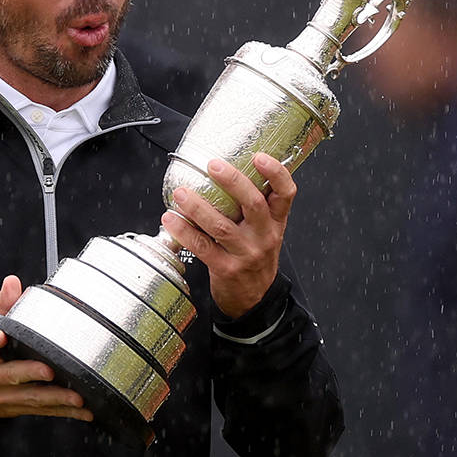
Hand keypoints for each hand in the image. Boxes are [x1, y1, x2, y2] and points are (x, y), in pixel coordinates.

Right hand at [0, 275, 92, 421]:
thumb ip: (1, 304)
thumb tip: (13, 282)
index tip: (1, 336)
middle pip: (11, 376)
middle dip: (31, 373)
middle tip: (49, 371)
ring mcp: (1, 397)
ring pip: (30, 398)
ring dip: (55, 398)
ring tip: (76, 397)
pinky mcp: (16, 409)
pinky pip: (41, 412)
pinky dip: (63, 412)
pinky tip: (82, 411)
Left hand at [161, 152, 295, 318]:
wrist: (254, 299)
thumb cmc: (255, 257)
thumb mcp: (266, 231)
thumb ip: (255, 206)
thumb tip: (229, 169)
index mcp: (276, 222)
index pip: (286, 194)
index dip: (276, 173)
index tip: (259, 156)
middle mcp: (265, 236)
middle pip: (253, 204)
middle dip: (232, 181)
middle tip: (213, 165)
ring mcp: (246, 254)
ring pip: (221, 226)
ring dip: (198, 207)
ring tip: (181, 193)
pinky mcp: (226, 269)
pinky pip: (202, 247)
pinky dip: (184, 231)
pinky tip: (171, 219)